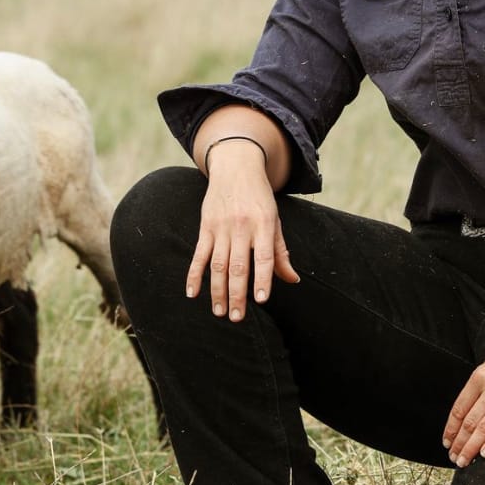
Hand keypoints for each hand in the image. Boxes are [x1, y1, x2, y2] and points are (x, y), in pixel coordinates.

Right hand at [185, 149, 298, 318]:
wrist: (236, 166)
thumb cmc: (260, 198)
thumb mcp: (275, 220)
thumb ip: (280, 252)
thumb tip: (292, 279)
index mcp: (264, 225)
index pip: (263, 257)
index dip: (263, 279)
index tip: (261, 300)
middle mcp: (241, 227)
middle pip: (238, 266)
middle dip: (237, 294)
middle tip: (236, 318)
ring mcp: (221, 227)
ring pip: (218, 265)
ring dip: (217, 291)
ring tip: (219, 312)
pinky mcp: (205, 227)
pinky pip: (199, 255)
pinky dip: (194, 275)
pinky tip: (192, 293)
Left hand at [443, 316, 484, 466]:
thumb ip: (479, 384)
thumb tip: (468, 407)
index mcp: (480, 376)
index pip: (460, 409)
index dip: (451, 429)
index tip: (446, 442)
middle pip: (470, 422)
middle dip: (459, 443)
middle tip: (454, 457)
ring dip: (472, 447)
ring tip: (464, 461)